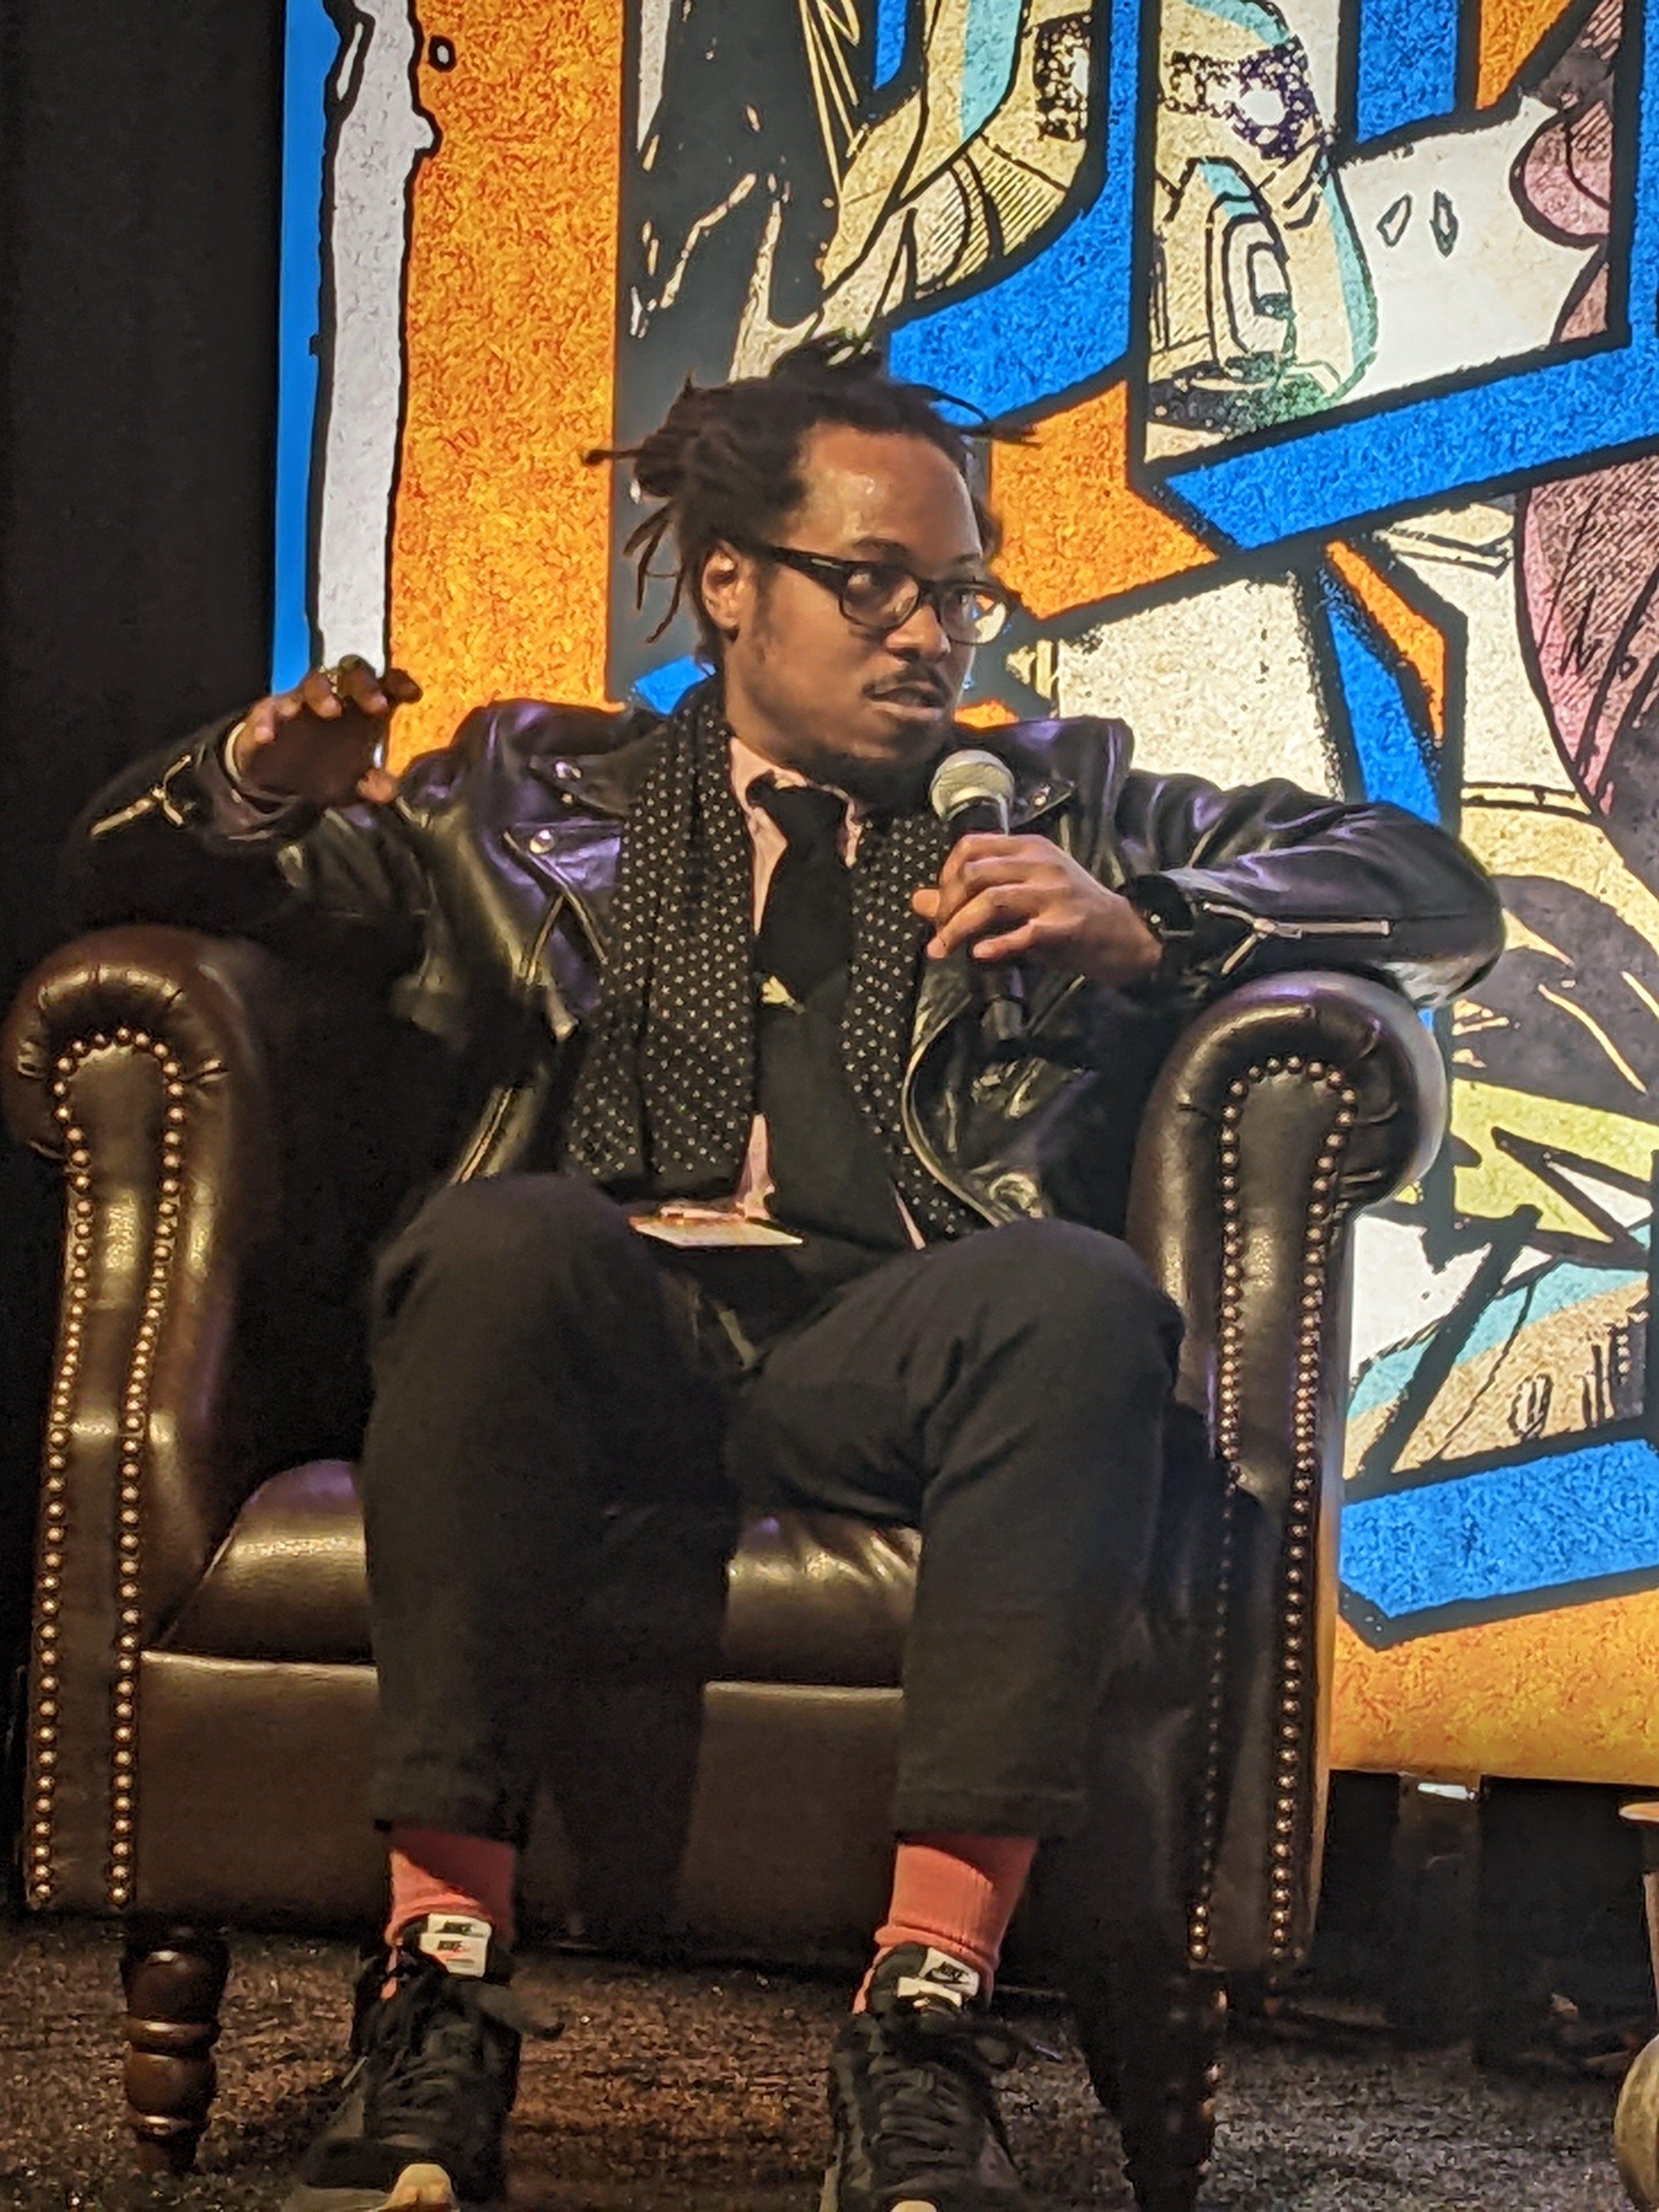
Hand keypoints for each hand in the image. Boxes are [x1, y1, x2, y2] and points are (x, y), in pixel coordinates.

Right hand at [225, 656, 421, 805]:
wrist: (278, 781)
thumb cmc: (324, 770)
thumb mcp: (352, 784)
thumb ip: (371, 784)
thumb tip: (391, 791)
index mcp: (359, 711)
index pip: (383, 685)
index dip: (397, 684)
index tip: (413, 693)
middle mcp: (333, 699)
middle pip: (351, 675)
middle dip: (366, 686)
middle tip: (378, 706)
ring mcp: (298, 702)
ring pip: (311, 684)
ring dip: (322, 694)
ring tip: (331, 710)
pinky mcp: (266, 714)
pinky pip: (266, 710)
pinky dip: (266, 722)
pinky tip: (268, 736)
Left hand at [912, 834, 1162, 987]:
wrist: (1125, 934)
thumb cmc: (1069, 916)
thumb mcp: (1019, 900)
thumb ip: (969, 898)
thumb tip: (917, 900)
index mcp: (1028, 849)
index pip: (971, 846)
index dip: (945, 874)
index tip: (940, 905)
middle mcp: (1040, 863)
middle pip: (974, 872)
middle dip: (946, 905)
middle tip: (939, 933)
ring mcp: (1055, 891)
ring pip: (992, 899)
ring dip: (959, 926)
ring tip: (944, 949)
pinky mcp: (1067, 923)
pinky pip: (1025, 931)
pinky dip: (997, 944)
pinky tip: (980, 954)